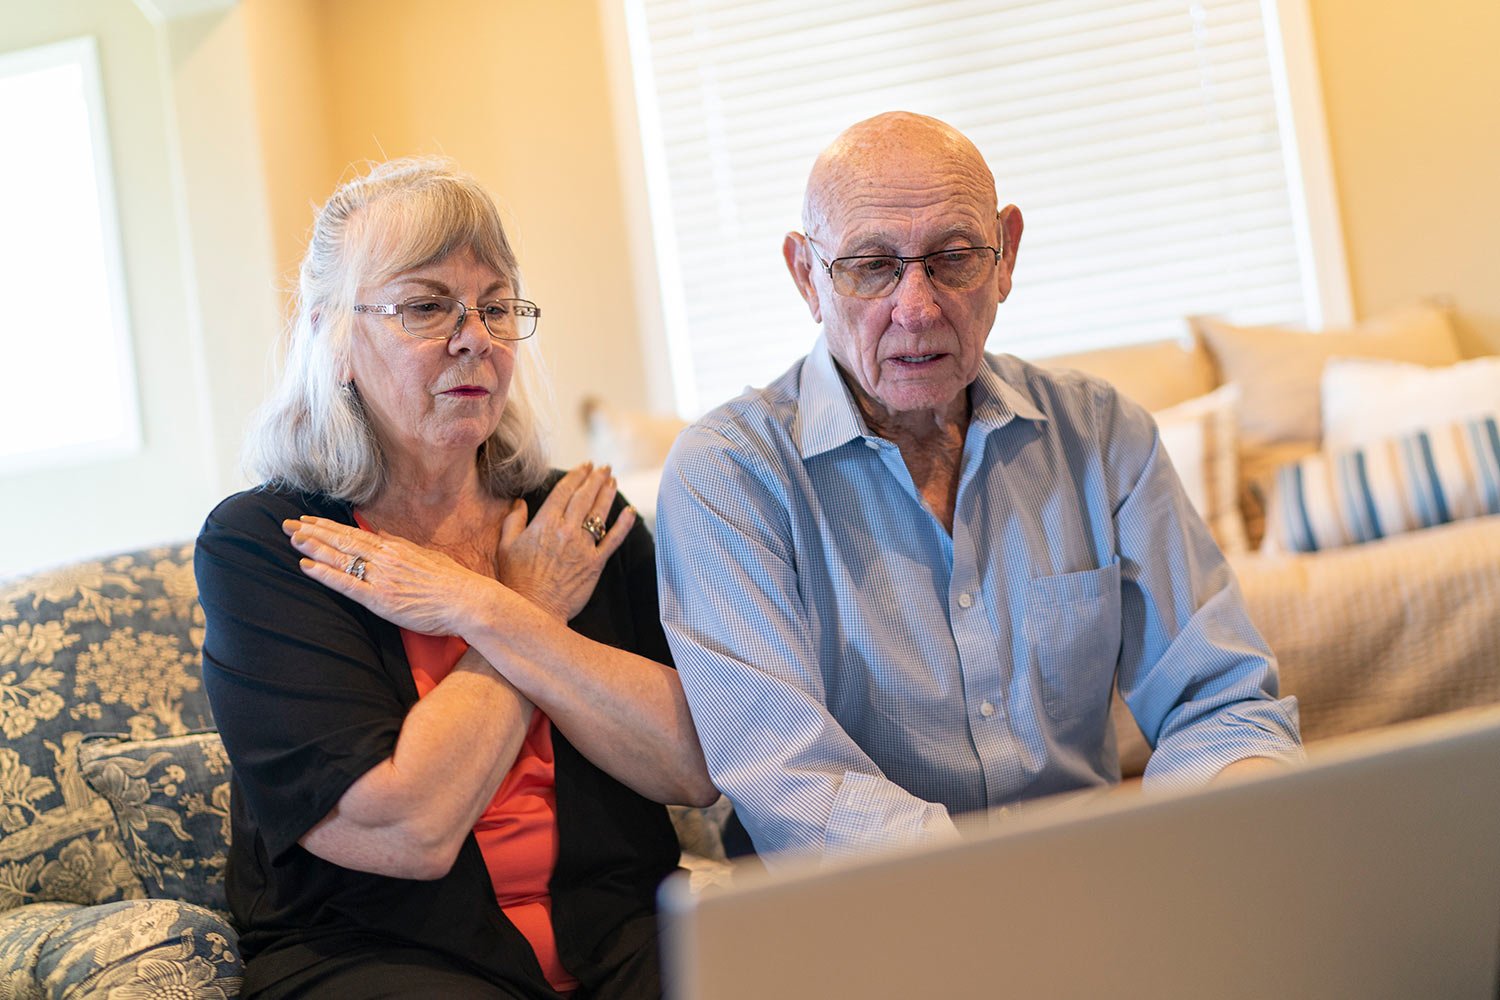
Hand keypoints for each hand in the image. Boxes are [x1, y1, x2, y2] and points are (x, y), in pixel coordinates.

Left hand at [284, 517, 497, 635]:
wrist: (467, 600)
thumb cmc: (453, 582)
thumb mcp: (426, 556)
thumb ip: (402, 547)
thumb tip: (384, 537)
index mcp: (396, 548)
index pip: (354, 533)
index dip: (328, 526)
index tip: (308, 520)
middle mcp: (385, 558)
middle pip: (341, 541)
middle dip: (312, 532)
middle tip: (286, 524)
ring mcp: (381, 577)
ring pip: (340, 557)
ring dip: (313, 547)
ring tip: (291, 538)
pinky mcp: (381, 598)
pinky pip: (346, 584)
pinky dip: (325, 574)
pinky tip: (307, 566)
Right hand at [496, 463, 636, 620]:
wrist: (534, 610)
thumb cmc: (516, 580)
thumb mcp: (506, 547)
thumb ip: (513, 521)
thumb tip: (519, 502)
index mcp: (545, 523)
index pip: (565, 491)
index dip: (577, 475)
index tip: (585, 465)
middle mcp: (566, 531)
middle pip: (585, 497)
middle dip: (596, 478)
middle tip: (604, 467)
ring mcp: (583, 547)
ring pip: (600, 514)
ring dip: (608, 494)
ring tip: (613, 480)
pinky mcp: (595, 564)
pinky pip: (614, 540)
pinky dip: (624, 525)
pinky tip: (630, 512)